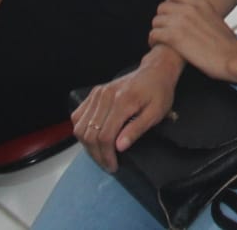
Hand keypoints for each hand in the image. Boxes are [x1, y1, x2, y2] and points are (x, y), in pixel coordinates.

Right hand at [71, 52, 182, 171]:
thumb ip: (137, 129)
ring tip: (100, 154)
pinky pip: (78, 116)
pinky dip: (82, 131)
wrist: (155, 71)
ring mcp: (97, 93)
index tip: (113, 166)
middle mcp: (105, 96)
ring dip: (87, 145)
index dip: (107, 155)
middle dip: (97, 154)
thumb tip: (120, 147)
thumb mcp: (156, 112)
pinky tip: (93, 139)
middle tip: (107, 164)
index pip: (105, 136)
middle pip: (90, 134)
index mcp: (122, 101)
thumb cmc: (159, 92)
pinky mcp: (93, 93)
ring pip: (80, 127)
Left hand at [148, 0, 236, 80]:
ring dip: (157, 30)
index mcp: (201, 3)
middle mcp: (189, 9)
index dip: (170, 4)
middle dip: (162, 19)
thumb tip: (195, 21)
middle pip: (162, 7)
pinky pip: (154, 34)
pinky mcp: (174, 37)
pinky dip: (153, 41)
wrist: (233, 57)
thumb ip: (202, 15)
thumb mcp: (216, 20)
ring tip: (160, 40)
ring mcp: (181, 21)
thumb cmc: (228, 45)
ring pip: (156, 21)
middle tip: (164, 30)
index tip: (171, 15)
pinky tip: (158, 46)